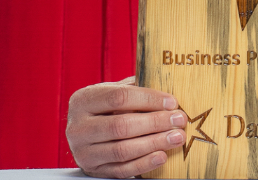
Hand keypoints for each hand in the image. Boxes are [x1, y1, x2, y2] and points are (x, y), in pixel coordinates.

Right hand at [66, 77, 187, 177]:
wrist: (86, 134)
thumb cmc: (106, 109)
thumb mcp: (112, 92)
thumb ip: (135, 88)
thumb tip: (168, 88)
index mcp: (83, 100)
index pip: (119, 97)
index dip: (149, 99)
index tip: (172, 102)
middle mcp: (78, 127)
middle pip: (121, 125)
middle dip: (155, 123)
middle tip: (179, 120)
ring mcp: (83, 152)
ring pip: (122, 150)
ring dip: (154, 144)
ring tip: (176, 137)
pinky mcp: (93, 170)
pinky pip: (122, 170)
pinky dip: (144, 163)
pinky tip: (162, 156)